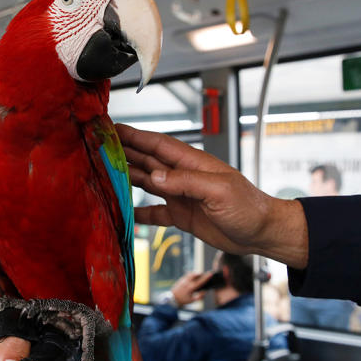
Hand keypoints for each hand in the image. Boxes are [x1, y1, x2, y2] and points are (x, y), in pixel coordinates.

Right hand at [117, 124, 308, 267]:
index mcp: (193, 163)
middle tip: (98, 147)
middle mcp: (183, 176)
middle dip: (123, 152)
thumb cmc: (249, 207)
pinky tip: (123, 212)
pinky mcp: (182, 216)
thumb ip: (186, 182)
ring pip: (147, 184)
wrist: (262, 233)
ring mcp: (181, 196)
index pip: (157, 145)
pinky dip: (139, 212)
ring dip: (126, 178)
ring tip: (103, 174)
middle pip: (147, 160)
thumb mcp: (219, 191)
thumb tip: (154, 176)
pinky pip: (155, 212)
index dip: (135, 135)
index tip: (113, 128)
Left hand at [169, 271, 213, 306]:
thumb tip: (204, 292)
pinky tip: (192, 278)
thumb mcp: (192, 301)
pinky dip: (191, 275)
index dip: (207, 277)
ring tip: (198, 276)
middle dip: (201, 274)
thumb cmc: (182, 300)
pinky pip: (187, 274)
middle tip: (204, 275)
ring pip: (191, 273)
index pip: (201, 281)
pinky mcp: (181, 279)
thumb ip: (200, 296)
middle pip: (196, 274)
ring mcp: (183, 280)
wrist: (172, 299)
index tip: (210, 274)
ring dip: (196, 274)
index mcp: (191, 287)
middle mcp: (187, 282)